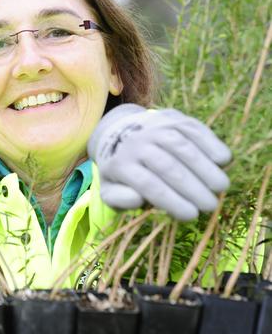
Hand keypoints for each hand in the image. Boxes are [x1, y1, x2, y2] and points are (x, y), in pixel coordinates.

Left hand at [88, 104, 231, 220]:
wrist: (119, 131)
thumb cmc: (122, 170)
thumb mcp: (110, 188)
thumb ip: (118, 198)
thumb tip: (137, 199)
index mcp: (120, 163)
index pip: (148, 185)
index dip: (172, 201)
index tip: (191, 216)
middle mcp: (136, 142)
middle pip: (168, 167)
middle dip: (193, 189)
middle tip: (210, 205)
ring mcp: (154, 127)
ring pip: (183, 147)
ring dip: (205, 168)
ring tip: (221, 186)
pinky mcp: (172, 117)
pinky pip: (194, 129)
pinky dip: (211, 144)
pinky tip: (223, 161)